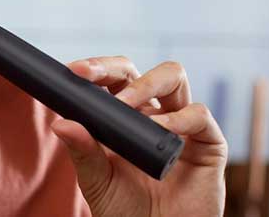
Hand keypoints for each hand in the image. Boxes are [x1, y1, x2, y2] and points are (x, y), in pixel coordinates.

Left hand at [51, 57, 226, 216]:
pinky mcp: (208, 144)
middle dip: (112, 67)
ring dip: (147, 83)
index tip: (73, 71)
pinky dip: (179, 118)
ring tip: (126, 105)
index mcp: (123, 118)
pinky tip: (160, 129)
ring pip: (173, 78)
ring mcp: (181, 126)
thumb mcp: (97, 181)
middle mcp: (153, 114)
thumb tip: (59, 123)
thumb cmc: (125, 210)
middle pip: (138, 71)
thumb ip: (82, 153)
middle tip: (88, 75)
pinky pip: (198, 115)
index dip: (95, 69)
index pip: (111, 79)